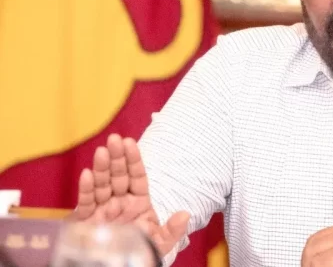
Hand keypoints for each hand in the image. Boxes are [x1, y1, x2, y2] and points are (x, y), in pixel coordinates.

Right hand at [69, 133, 188, 256]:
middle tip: (114, 138)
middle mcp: (119, 203)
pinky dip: (86, 189)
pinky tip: (87, 174)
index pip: (137, 177)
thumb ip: (172, 230)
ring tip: (102, 151)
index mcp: (138, 204)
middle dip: (117, 158)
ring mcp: (102, 211)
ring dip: (101, 168)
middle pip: (118, 176)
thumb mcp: (159, 244)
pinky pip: (86, 204)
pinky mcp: (86, 222)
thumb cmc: (139, 254)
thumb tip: (185, 214)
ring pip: (101, 185)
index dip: (133, 160)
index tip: (130, 142)